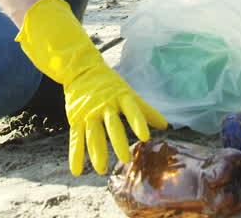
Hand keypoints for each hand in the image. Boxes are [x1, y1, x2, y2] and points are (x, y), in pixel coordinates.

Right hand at [16, 0, 166, 174]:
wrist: (81, 70)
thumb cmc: (110, 85)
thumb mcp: (128, 93)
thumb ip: (145, 110)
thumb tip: (165, 126)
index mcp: (120, 97)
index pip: (131, 110)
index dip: (138, 123)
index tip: (145, 137)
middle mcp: (105, 105)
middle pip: (112, 125)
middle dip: (118, 141)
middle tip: (124, 158)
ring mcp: (89, 113)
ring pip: (93, 134)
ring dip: (96, 152)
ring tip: (102, 170)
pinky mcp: (76, 119)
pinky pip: (76, 138)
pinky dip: (76, 155)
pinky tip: (77, 170)